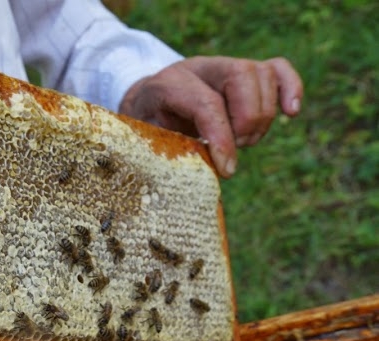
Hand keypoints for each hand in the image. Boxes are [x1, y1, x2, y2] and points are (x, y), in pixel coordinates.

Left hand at [118, 56, 302, 177]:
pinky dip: (290, 88)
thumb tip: (200, 177)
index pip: (206, 103)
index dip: (221, 138)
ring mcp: (226, 66)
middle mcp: (201, 67)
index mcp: (169, 83)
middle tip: (233, 151)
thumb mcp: (147, 142)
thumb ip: (171, 153)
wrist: (146, 103)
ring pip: (262, 75)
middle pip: (241, 77)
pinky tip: (291, 113)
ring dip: (262, 116)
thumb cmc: (148, 127)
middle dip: (244, 121)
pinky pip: (278, 69)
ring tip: (243, 141)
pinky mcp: (247, 72)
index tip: (226, 168)